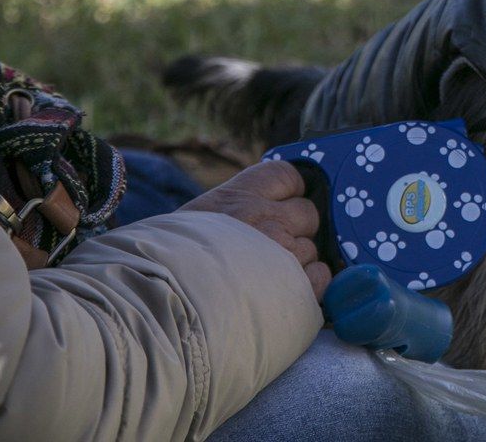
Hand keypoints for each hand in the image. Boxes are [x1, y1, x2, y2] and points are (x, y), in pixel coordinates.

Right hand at [179, 160, 329, 299]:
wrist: (163, 309)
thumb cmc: (165, 266)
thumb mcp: (190, 223)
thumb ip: (224, 215)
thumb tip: (244, 221)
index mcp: (239, 198)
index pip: (287, 175)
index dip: (290, 191)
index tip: (283, 203)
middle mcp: (269, 220)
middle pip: (308, 213)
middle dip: (297, 228)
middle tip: (273, 248)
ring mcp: (286, 254)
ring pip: (312, 248)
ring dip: (298, 261)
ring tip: (268, 279)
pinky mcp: (297, 288)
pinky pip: (322, 276)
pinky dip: (311, 284)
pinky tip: (286, 292)